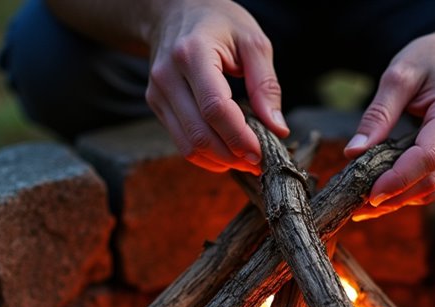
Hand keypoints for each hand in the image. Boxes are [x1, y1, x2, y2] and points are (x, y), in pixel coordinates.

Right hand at [146, 0, 288, 173]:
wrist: (174, 10)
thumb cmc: (218, 22)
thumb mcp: (252, 41)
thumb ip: (266, 85)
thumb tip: (278, 129)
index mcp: (192, 54)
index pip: (215, 108)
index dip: (239, 137)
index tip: (262, 152)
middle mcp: (167, 76)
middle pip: (200, 133)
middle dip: (233, 155)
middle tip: (260, 163)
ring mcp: (157, 93)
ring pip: (188, 145)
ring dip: (221, 161)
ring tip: (246, 160)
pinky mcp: (156, 104)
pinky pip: (182, 142)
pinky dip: (207, 156)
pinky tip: (228, 153)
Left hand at [344, 9, 434, 219]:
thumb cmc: (432, 59)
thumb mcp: (400, 75)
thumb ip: (378, 114)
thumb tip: (353, 153)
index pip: (427, 157)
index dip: (397, 180)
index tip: (368, 194)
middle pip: (431, 181)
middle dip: (392, 197)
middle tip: (355, 207)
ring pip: (434, 190)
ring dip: (399, 202)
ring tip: (363, 207)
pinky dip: (410, 194)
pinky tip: (384, 196)